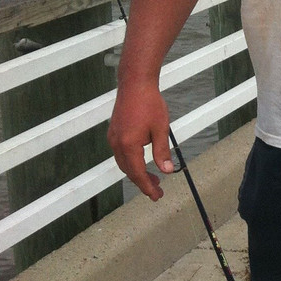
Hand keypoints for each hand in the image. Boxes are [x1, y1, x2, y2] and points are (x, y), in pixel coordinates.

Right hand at [107, 80, 174, 201]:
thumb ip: (162, 152)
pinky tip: (142, 163)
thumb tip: (167, 171)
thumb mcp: (161, 129)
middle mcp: (117, 144)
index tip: (156, 196)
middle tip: (158, 191)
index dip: (147, 187)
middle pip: (129, 171)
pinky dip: (131, 162)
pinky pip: (121, 154)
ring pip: (124, 163)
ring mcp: (113, 138)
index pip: (137, 173)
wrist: (135, 85)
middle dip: (143, 183)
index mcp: (129, 145)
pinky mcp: (114, 133)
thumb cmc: (150, 104)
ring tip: (153, 179)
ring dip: (137, 173)